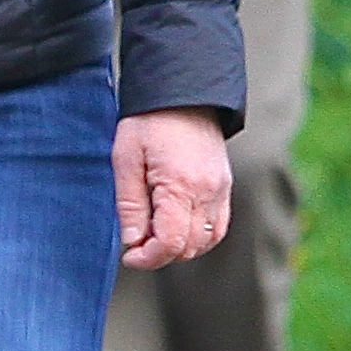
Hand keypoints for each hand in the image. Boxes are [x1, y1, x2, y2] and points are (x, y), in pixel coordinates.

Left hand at [115, 107, 234, 268]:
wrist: (183, 92)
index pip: (170, 243)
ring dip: (180, 247)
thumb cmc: (149, 121)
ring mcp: (220, 190)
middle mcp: (207, 191)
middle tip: (137, 242)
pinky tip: (177, 226)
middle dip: (161, 254)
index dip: (147, 258)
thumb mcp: (126, 159)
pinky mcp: (224, 186)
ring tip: (155, 233)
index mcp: (179, 185)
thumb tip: (132, 241)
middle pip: (189, 247)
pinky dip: (198, 236)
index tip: (130, 255)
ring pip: (206, 241)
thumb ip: (130, 204)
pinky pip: (218, 226)